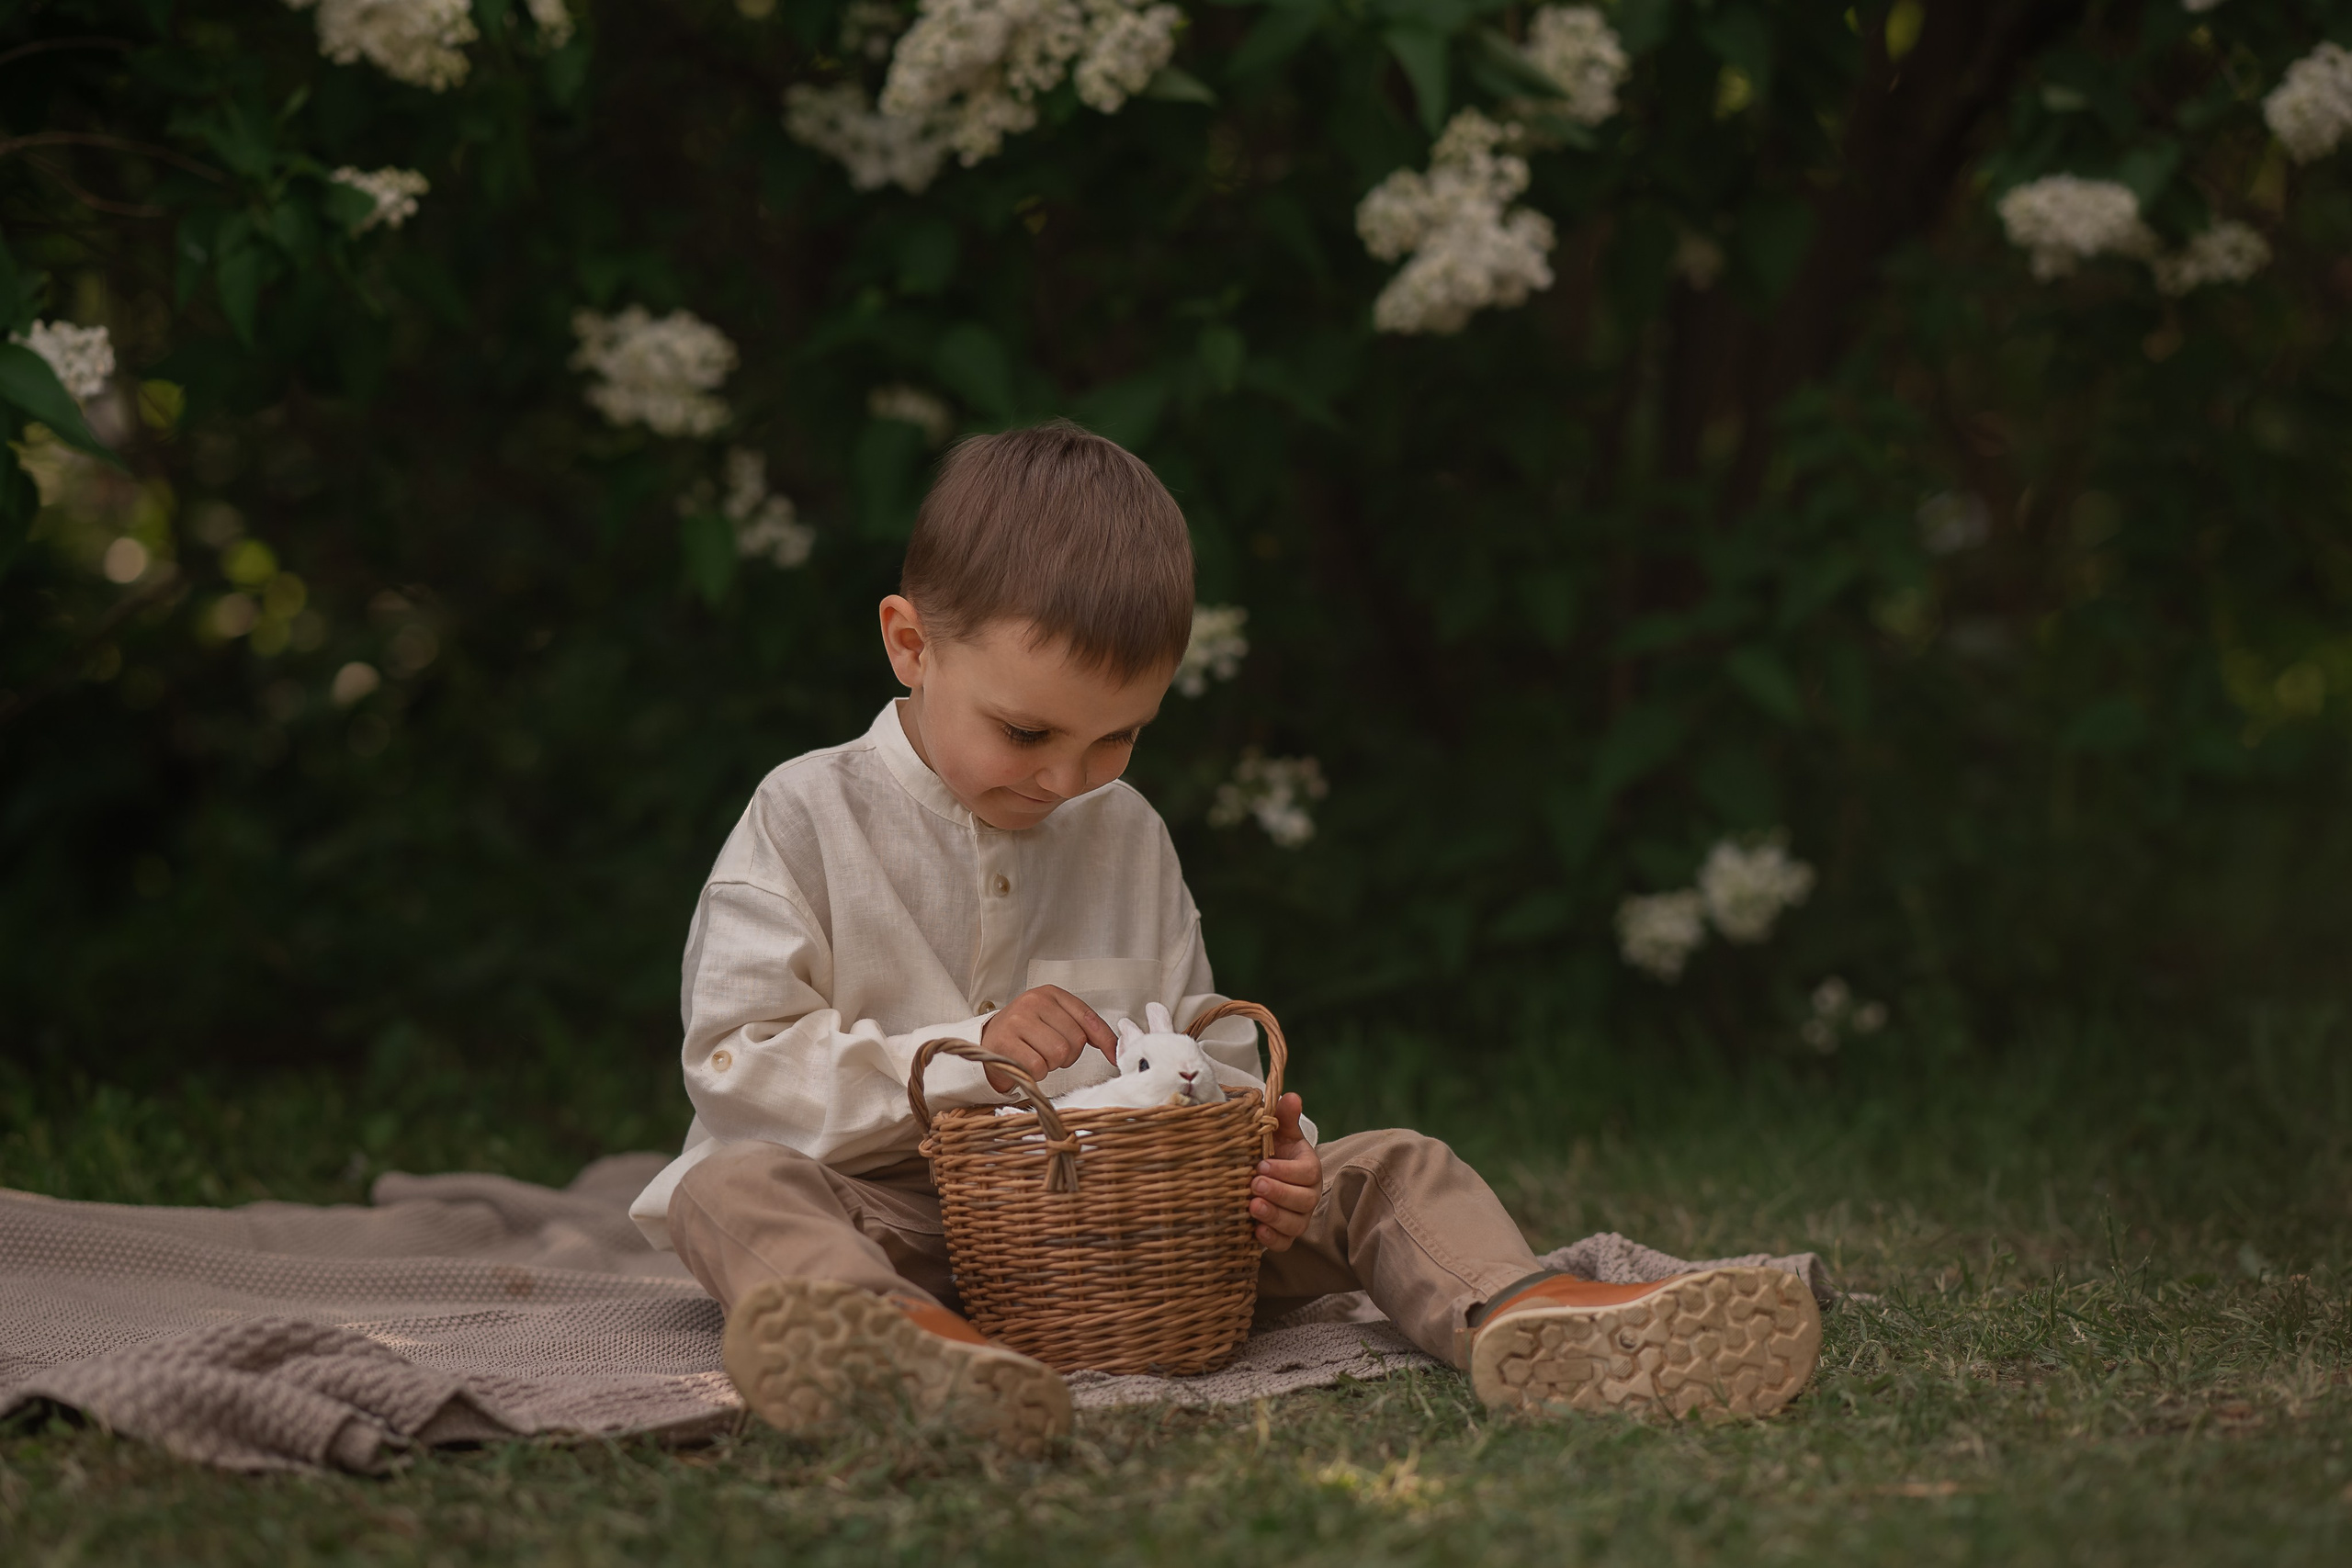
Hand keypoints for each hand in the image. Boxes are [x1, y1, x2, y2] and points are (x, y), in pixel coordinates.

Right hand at [978, 985, 1116, 1093]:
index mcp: (1050, 994)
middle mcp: (1034, 1002)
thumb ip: (1084, 1029)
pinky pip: (1038, 1066)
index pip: (1087, 1017)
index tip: (1114, 1056)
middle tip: (1049, 1052)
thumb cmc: (1026, 1033)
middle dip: (1067, 1055)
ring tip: (1036, 1056)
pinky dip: (1036, 1072)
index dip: (1105, 1039)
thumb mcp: (1054, 1020)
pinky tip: (1025, 1063)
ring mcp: (1018, 1021)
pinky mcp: (1006, 1042)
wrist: (987, 1041)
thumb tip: (1116, 1047)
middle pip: (1075, 1041)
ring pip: (1058, 1054)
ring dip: (1051, 1064)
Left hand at [1249, 1092, 1319, 1251]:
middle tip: (1254, 1184)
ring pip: (1294, 1224)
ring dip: (1274, 1217)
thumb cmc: (1272, 1152)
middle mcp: (1307, 1196)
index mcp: (1308, 1169)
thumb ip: (1284, 1116)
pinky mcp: (1283, 1235)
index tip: (1261, 1164)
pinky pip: (1283, 1243)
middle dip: (1279, 1194)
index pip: (1306, 1173)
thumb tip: (1290, 1096)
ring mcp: (1297, 1218)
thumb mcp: (1278, 1133)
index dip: (1286, 1172)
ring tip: (1252, 1207)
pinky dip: (1271, 1239)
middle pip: (1302, 1201)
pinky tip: (1255, 1231)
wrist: (1262, 1176)